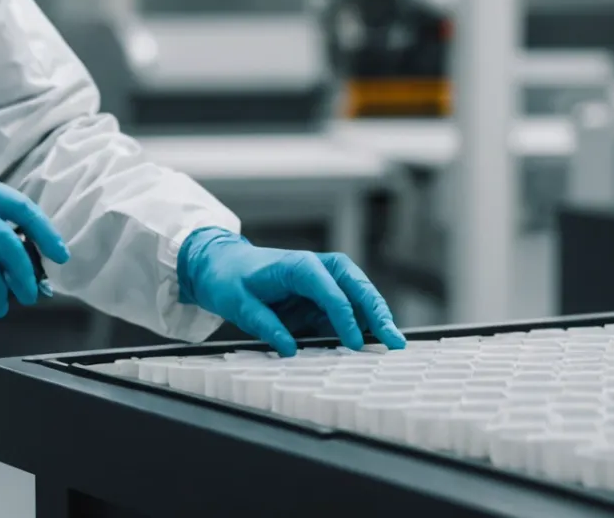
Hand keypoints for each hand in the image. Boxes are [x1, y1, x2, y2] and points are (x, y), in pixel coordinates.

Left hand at [177, 228, 404, 356]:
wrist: (220, 265)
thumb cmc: (229, 279)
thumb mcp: (238, 304)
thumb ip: (264, 324)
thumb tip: (289, 349)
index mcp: (297, 266)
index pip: (330, 290)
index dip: (345, 316)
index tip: (355, 342)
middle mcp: (316, 267)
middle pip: (356, 285)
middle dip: (377, 311)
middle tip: (392, 340)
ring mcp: (321, 278)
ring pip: (358, 292)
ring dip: (376, 315)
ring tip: (391, 342)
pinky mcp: (320, 293)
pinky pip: (346, 304)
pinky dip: (362, 319)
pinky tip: (372, 339)